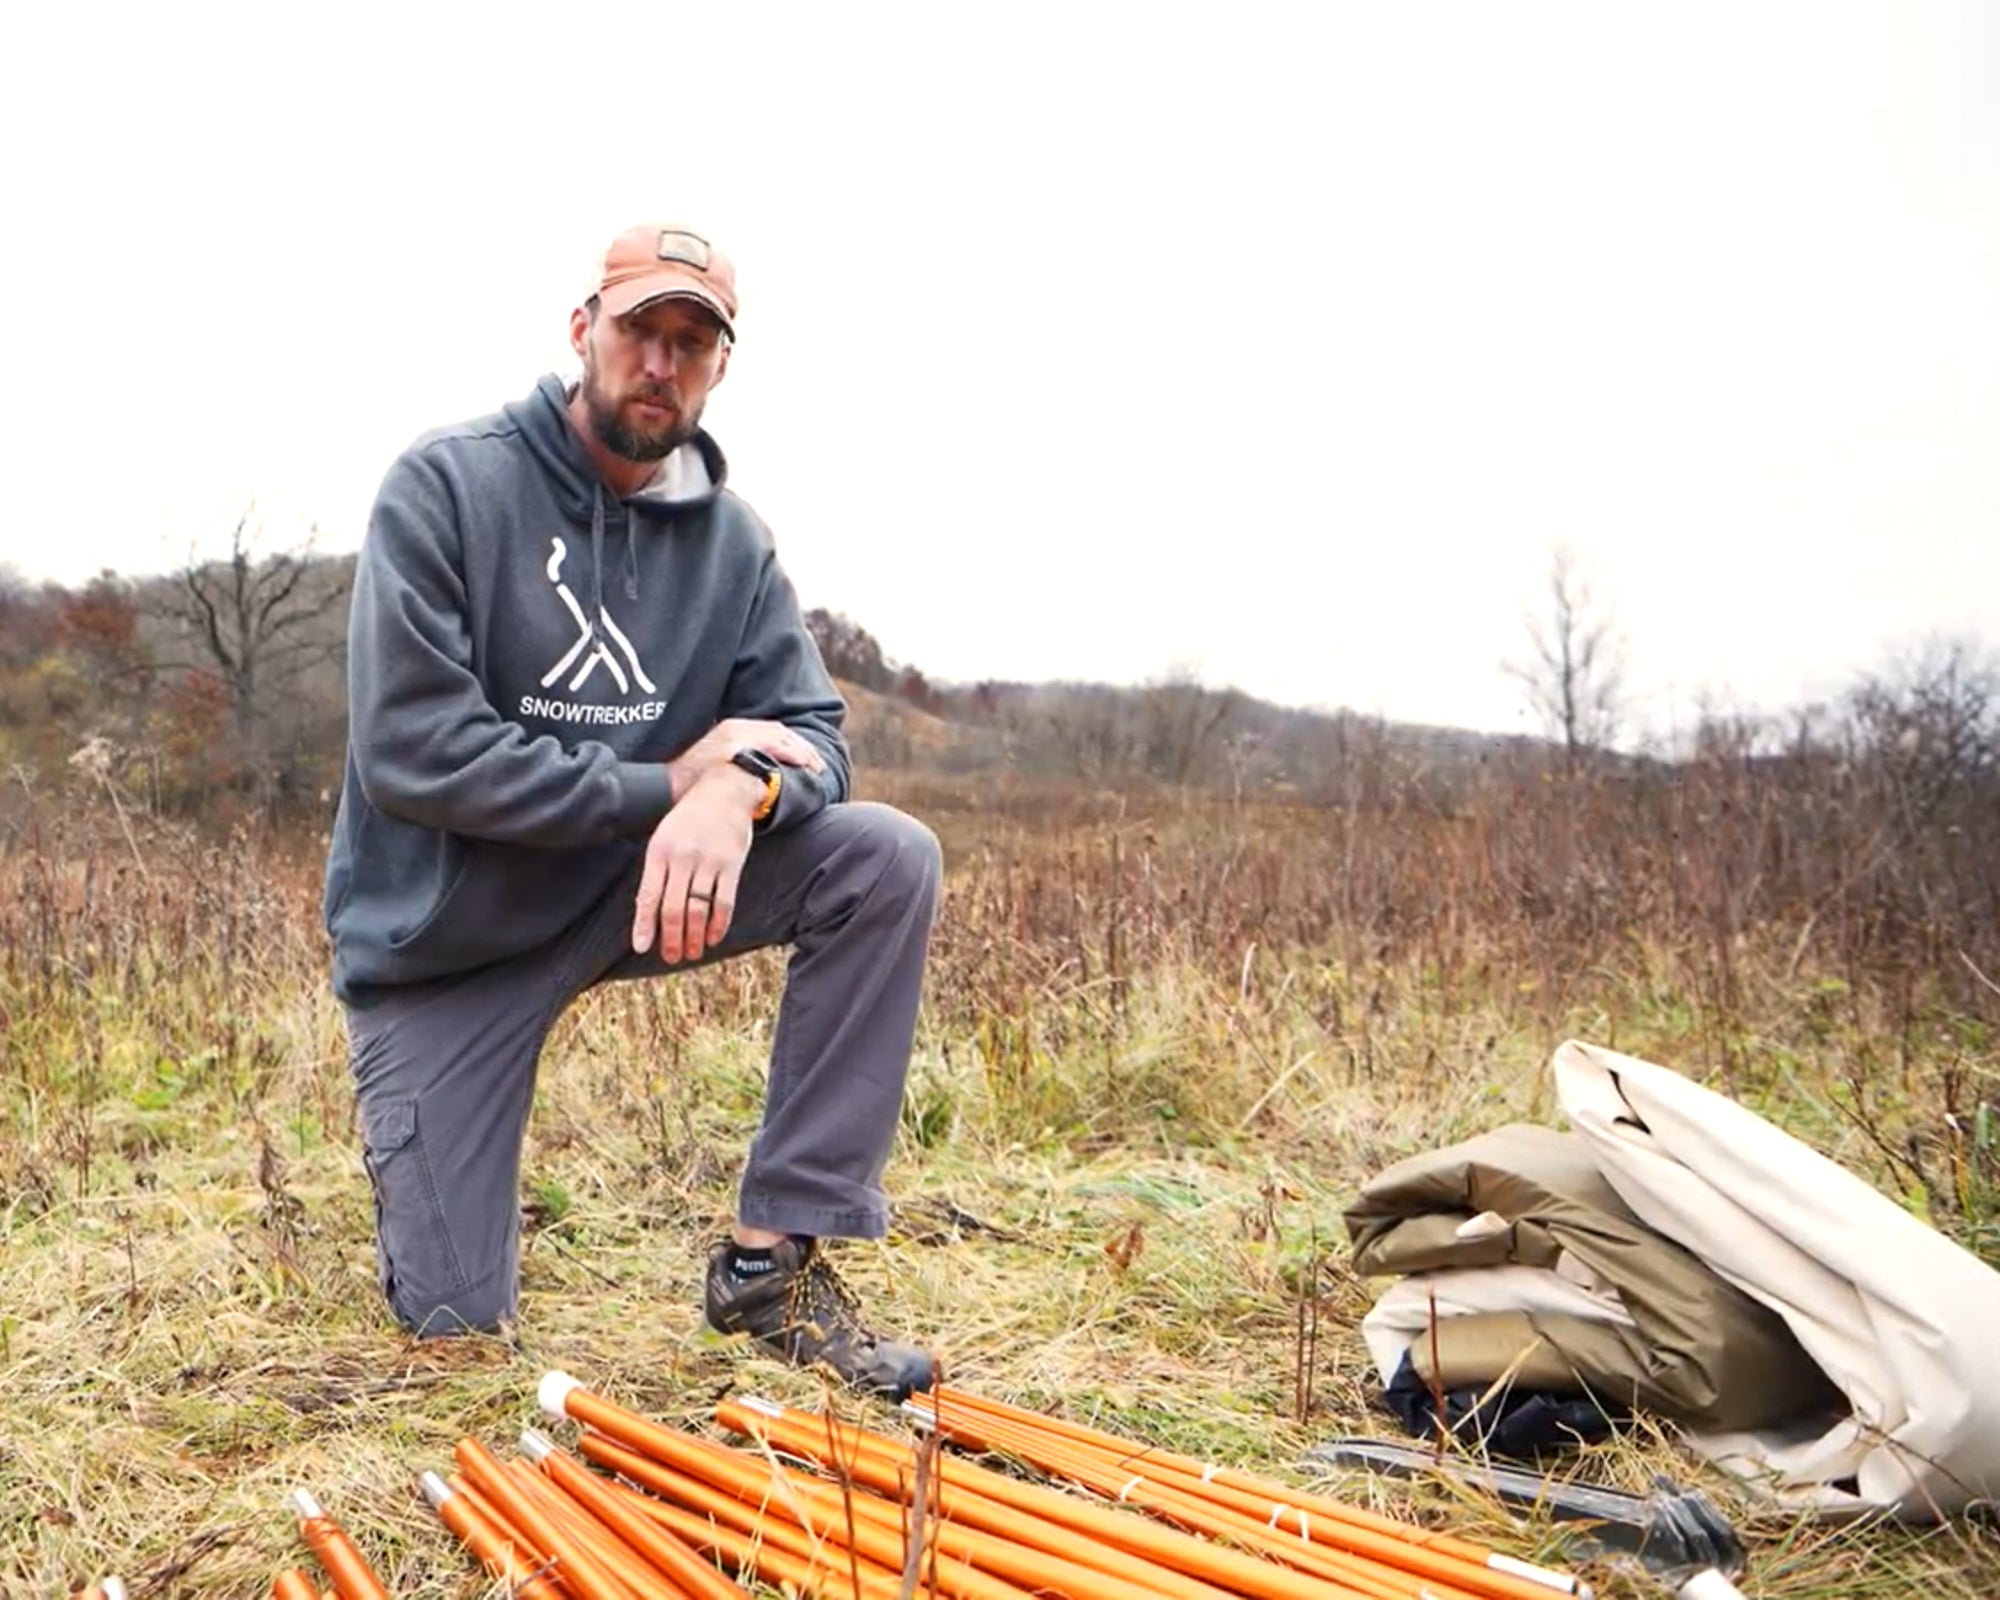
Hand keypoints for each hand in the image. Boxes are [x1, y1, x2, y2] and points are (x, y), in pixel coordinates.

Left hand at [631, 766, 762, 960]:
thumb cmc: (688, 818)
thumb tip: (647, 911)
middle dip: (672, 938)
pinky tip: (713, 937)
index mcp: (659, 851)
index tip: (642, 947)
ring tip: (691, 953)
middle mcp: (682, 856)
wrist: (724, 790)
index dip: (644, 925)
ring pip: (698, 909)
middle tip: (671, 957)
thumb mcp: (663, 836)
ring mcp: (709, 861)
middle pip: (674, 908)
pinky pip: (725, 902)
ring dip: (694, 936)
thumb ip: (656, 870)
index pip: (648, 896)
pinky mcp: (732, 864)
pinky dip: (718, 924)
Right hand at [666, 718, 822, 802]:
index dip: (793, 743)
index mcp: (732, 729)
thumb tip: (758, 775)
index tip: (808, 757)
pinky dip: (789, 754)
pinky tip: (803, 764)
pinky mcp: (734, 748)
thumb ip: (739, 763)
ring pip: (780, 737)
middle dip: (802, 747)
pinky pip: (770, 748)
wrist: (667, 786)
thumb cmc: (691, 783)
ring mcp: (734, 736)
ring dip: (802, 751)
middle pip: (780, 732)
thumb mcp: (717, 765)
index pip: (772, 730)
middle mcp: (735, 728)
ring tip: (816, 767)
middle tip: (819, 764)